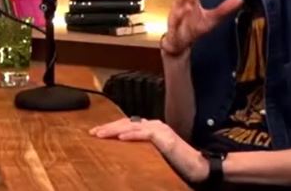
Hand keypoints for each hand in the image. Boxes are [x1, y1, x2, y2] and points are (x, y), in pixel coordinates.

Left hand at [89, 117, 208, 182]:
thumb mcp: (153, 154)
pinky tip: (120, 138)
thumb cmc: (177, 163)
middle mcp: (154, 124)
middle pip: (126, 123)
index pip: (126, 124)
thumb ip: (140, 149)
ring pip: (132, 126)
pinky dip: (132, 135)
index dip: (110, 128)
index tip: (95, 133)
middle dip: (108, 127)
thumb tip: (122, 151)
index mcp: (151, 128)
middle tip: (92, 132)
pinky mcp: (165, 137)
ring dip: (114, 130)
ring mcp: (160, 129)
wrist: (199, 167)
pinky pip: (145, 134)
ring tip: (100, 134)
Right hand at [162, 0, 242, 56]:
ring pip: (181, 0)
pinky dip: (182, 12)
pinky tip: (188, 7)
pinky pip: (177, 18)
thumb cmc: (193, 27)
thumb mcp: (212, 19)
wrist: (179, 42)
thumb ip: (224, 9)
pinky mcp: (175, 24)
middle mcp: (182, 3)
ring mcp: (177, 13)